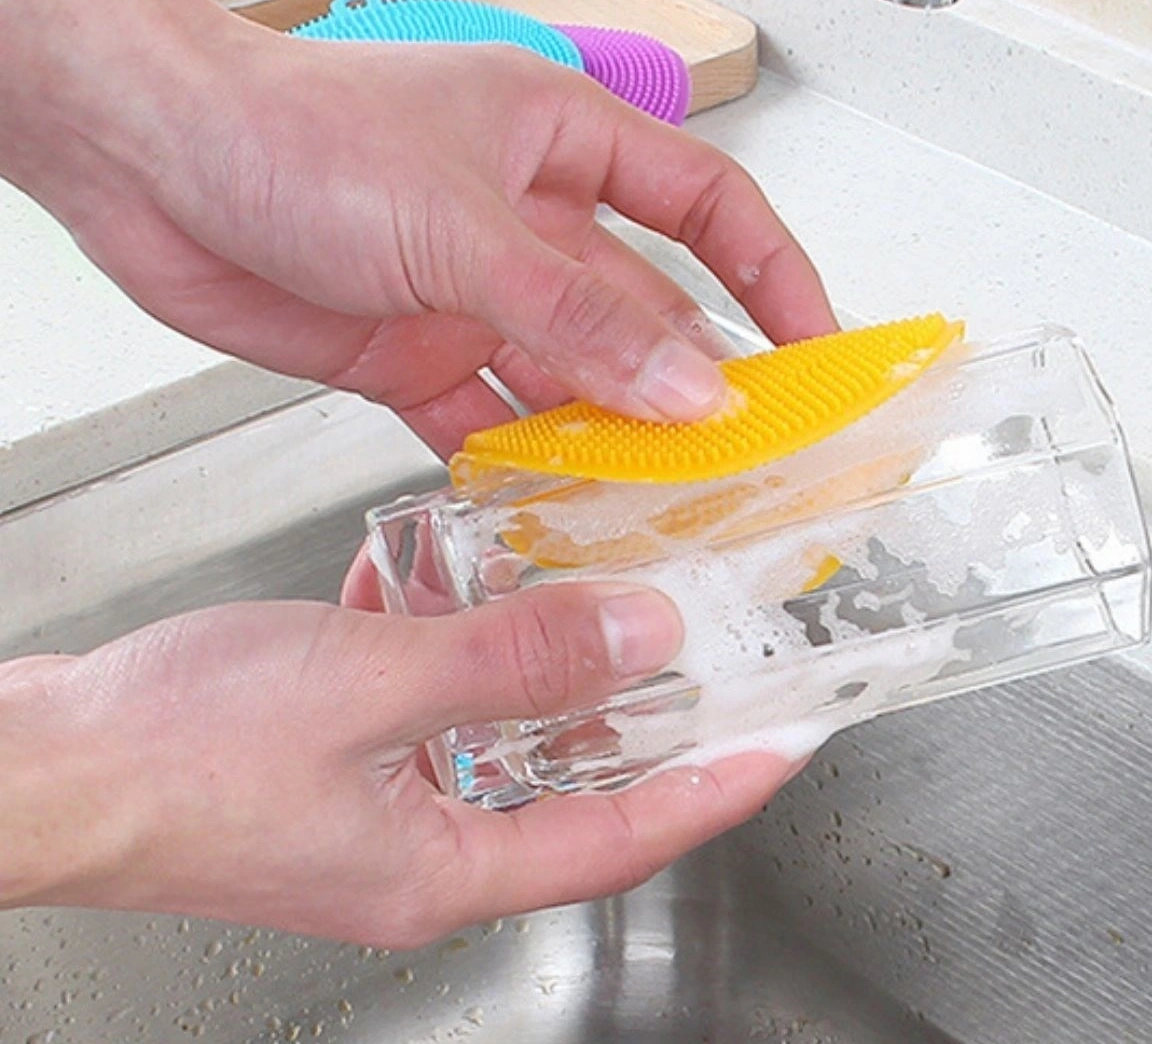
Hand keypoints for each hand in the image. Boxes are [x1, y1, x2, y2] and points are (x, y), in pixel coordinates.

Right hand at [0, 588, 795, 944]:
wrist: (43, 761)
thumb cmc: (172, 754)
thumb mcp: (369, 686)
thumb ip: (510, 659)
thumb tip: (631, 633)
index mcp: (442, 863)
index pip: (624, 835)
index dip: (714, 787)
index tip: (783, 744)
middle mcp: (419, 845)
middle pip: (569, 783)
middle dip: (636, 719)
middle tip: (700, 656)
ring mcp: (374, 803)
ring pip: (495, 732)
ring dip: (537, 667)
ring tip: (585, 597)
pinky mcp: (333, 759)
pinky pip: (424, 700)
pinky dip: (449, 643)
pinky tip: (445, 582)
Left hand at [2, 0, 833, 458]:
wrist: (152, 166)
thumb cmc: (295, 135)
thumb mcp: (463, 224)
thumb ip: (580, 315)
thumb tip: (693, 387)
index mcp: (562, 144)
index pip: (707, 208)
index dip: (772, 276)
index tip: (816, 348)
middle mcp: (526, 224)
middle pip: (643, 311)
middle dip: (694, 383)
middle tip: (745, 461)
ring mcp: (472, 294)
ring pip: (569, 379)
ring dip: (610, 438)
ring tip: (662, 506)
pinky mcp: (411, 352)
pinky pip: (487, 419)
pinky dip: (517, 464)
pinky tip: (550, 510)